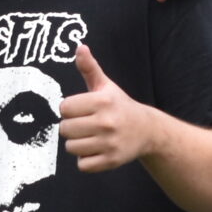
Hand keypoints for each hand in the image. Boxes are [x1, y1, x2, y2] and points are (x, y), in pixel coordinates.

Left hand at [59, 45, 161, 171]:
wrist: (147, 130)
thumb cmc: (119, 105)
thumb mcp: (106, 86)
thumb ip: (90, 68)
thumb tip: (80, 47)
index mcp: (102, 101)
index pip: (64, 108)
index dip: (70, 109)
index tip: (82, 109)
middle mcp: (107, 122)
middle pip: (65, 129)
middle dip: (71, 127)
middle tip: (85, 125)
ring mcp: (110, 143)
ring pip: (71, 148)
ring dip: (77, 144)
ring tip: (91, 137)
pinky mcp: (112, 161)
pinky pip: (83, 165)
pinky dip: (86, 160)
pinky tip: (97, 150)